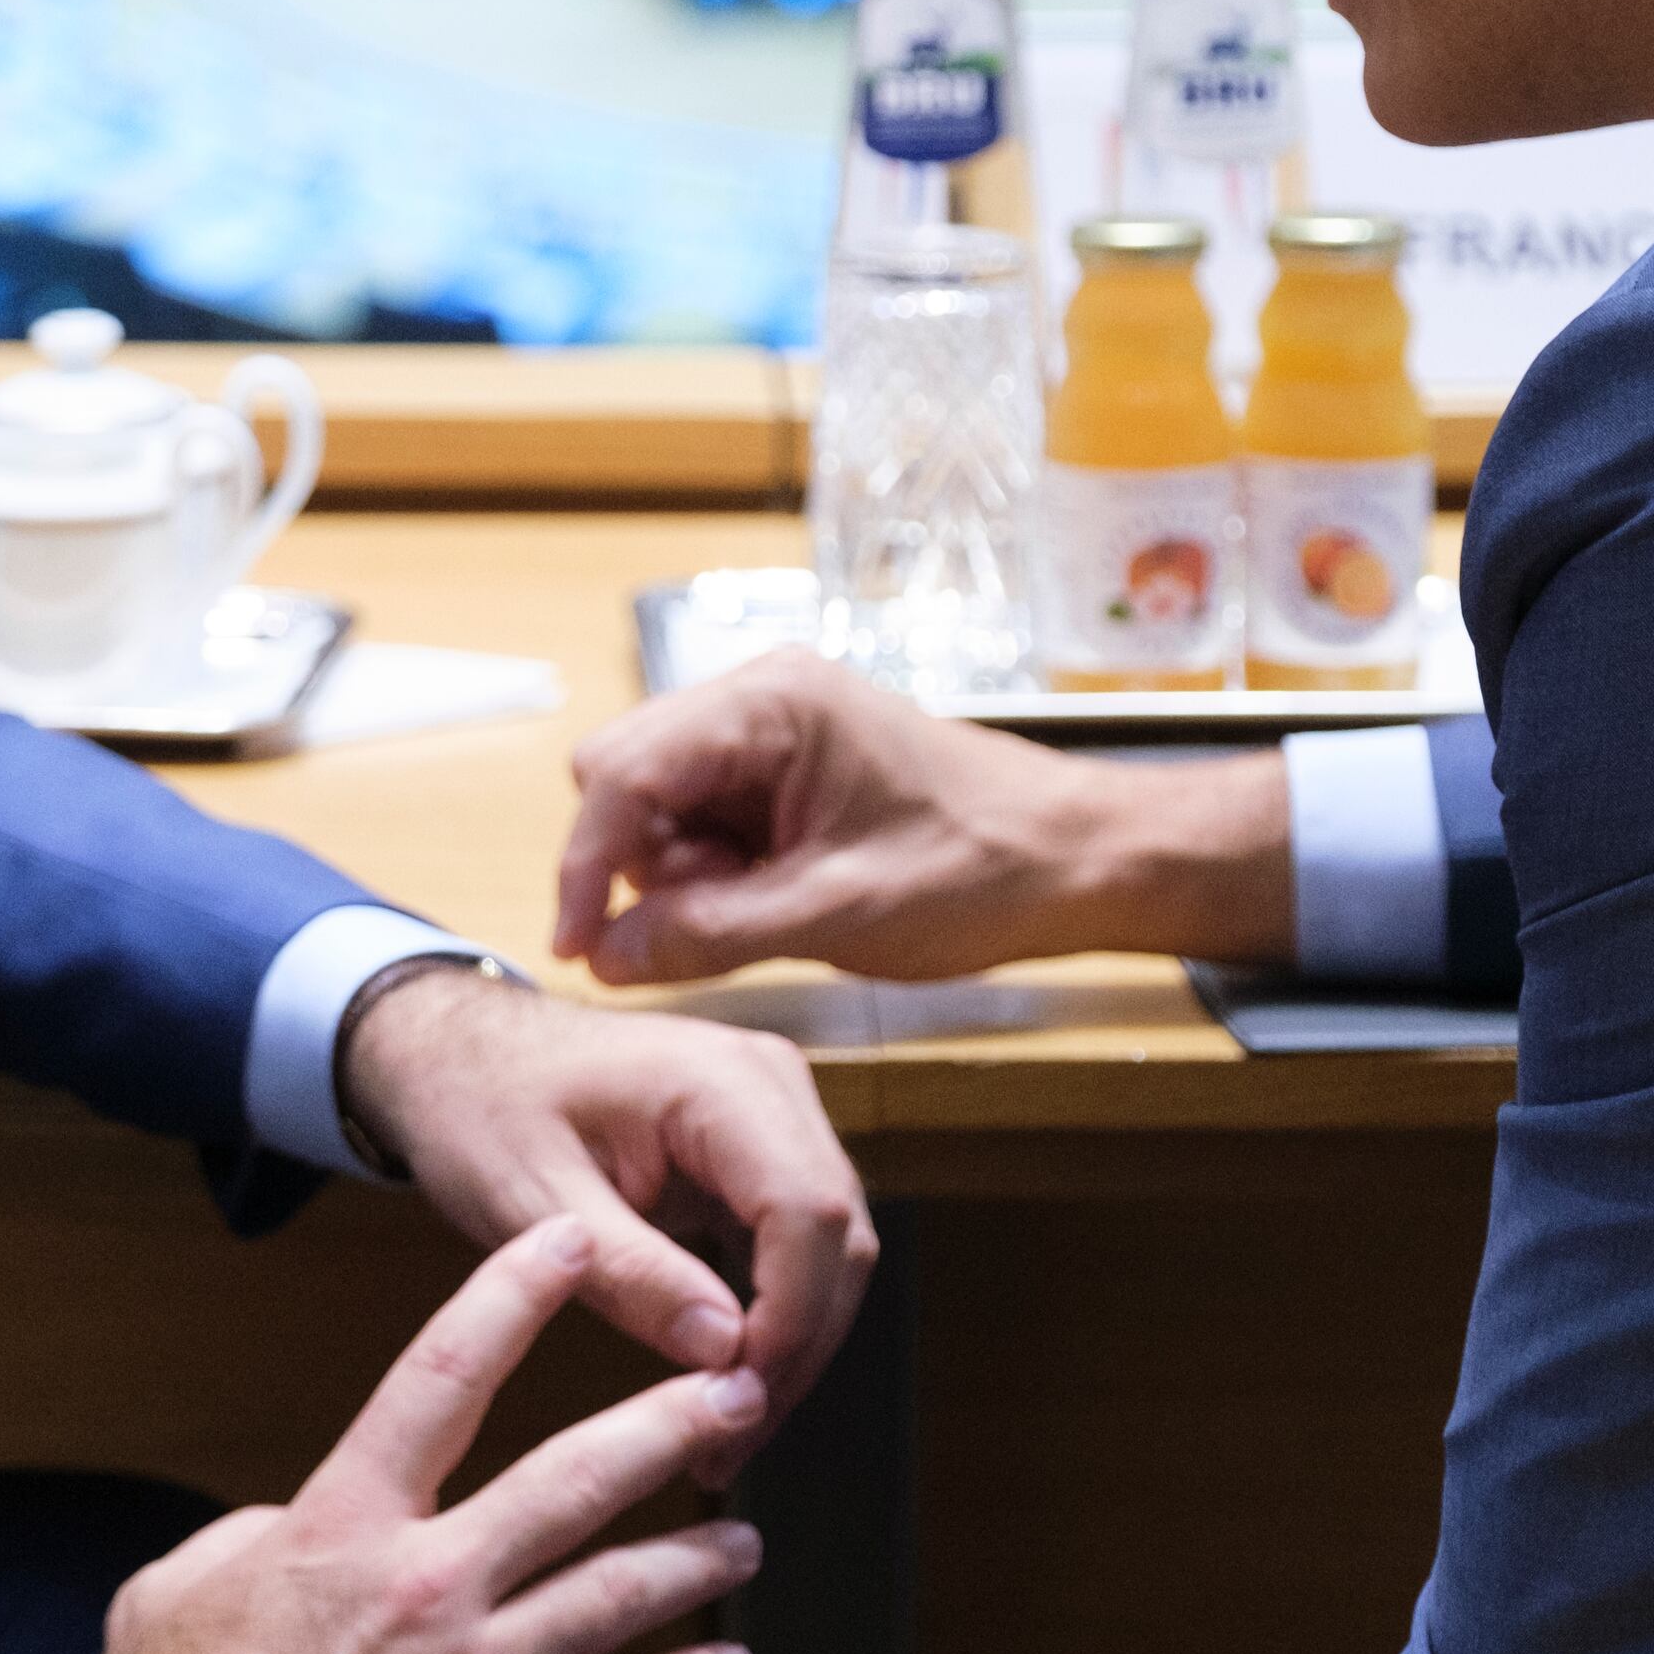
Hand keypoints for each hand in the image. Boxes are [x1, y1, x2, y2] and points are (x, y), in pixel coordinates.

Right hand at [97, 1219, 765, 1653]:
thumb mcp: (179, 1588)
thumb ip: (256, 1536)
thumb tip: (297, 1523)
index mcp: (342, 1526)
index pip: (442, 1374)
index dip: (512, 1296)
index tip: (570, 1244)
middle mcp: (426, 1586)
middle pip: (576, 1480)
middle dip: (669, 1425)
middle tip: (737, 1394)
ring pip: (622, 1596)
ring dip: (698, 1561)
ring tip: (744, 1541)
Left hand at [336, 966, 872, 1477]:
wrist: (458, 1052)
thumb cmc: (480, 1107)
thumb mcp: (532, 1201)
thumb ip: (631, 1274)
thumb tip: (725, 1351)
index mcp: (719, 1081)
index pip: (808, 1212)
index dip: (791, 1319)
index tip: (736, 1401)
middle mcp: (769, 1085)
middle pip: (836, 1236)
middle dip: (794, 1349)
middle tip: (728, 1446)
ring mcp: (772, 1112)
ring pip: (829, 1248)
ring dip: (788, 1342)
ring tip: (723, 1433)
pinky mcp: (757, 1148)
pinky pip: (795, 1242)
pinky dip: (770, 1313)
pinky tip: (722, 1378)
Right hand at [551, 649, 1292, 987]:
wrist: (1076, 857)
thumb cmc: (984, 867)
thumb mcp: (839, 914)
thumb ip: (712, 933)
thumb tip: (609, 956)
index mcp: (771, 704)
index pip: (624, 772)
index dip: (586, 864)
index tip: (577, 946)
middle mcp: (759, 697)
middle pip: (624, 776)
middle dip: (635, 866)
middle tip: (688, 934)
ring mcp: (769, 730)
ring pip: (655, 803)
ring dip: (675, 874)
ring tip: (758, 915)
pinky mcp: (781, 769)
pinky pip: (700, 818)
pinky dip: (708, 871)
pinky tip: (767, 902)